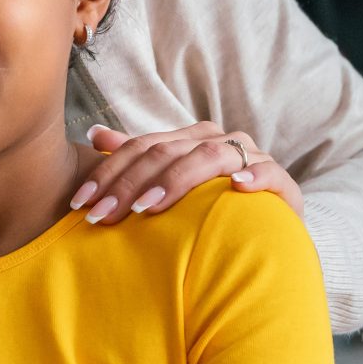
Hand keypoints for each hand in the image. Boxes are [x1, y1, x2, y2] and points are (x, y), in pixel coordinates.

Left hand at [74, 124, 301, 221]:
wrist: (266, 231)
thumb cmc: (208, 208)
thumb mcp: (169, 183)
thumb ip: (135, 158)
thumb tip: (94, 133)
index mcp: (192, 138)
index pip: (142, 147)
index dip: (108, 172)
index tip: (80, 202)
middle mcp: (221, 141)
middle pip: (168, 152)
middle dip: (130, 185)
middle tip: (103, 216)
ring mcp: (253, 159)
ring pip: (210, 157)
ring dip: (176, 181)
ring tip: (146, 207)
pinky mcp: (282, 184)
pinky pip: (270, 174)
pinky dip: (254, 177)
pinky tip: (236, 187)